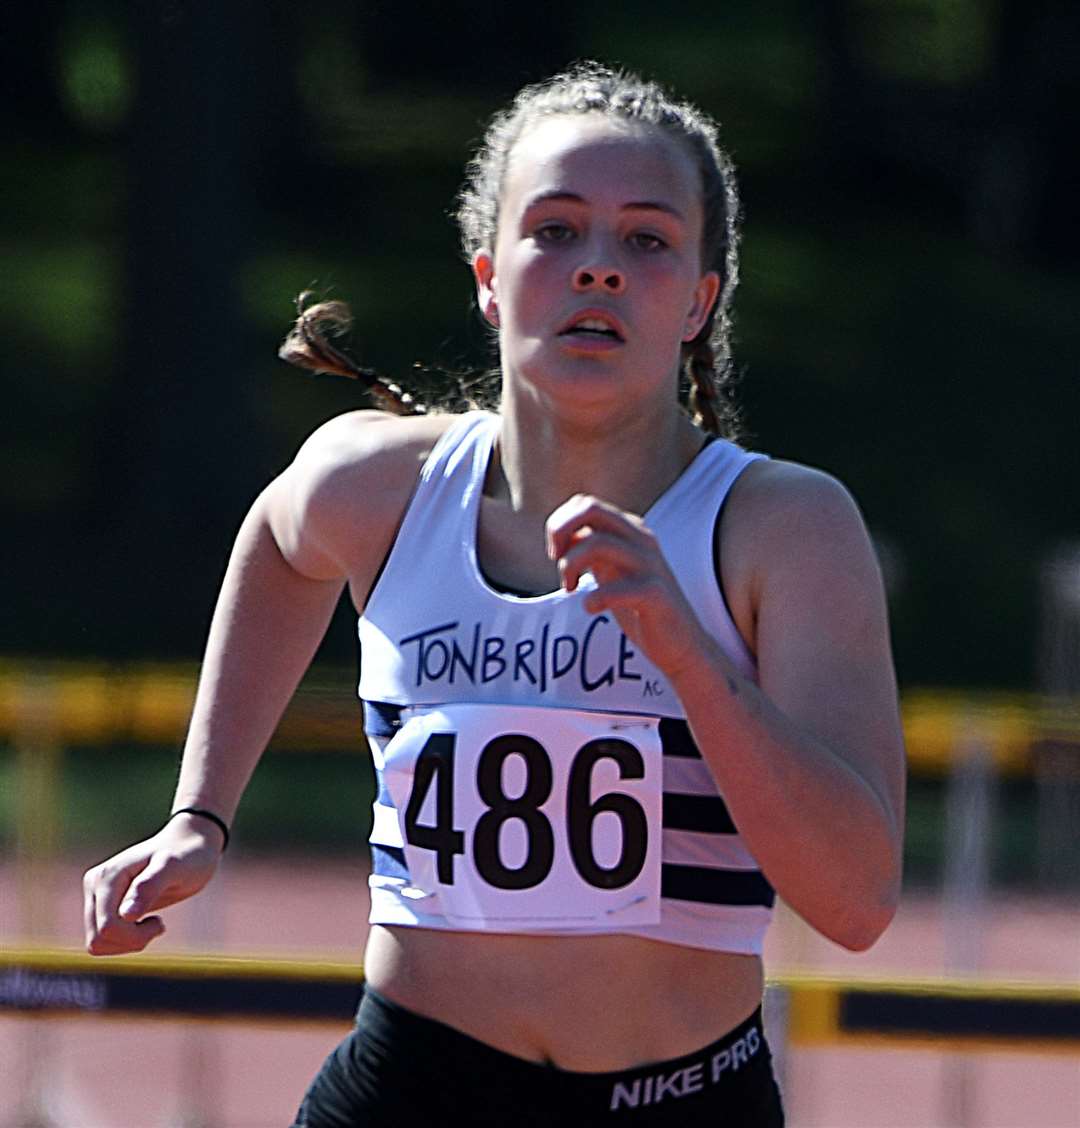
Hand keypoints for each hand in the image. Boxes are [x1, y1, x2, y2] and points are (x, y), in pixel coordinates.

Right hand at [82, 816, 222, 954]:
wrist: (191, 846)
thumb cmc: (187, 855)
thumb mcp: (174, 867)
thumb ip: (150, 886)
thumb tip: (125, 914)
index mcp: (106, 876)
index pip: (107, 927)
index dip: (135, 936)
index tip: (161, 922)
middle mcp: (94, 884)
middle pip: (98, 939)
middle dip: (131, 940)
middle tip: (158, 924)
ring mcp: (96, 896)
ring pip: (97, 943)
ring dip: (128, 942)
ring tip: (153, 923)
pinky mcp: (102, 906)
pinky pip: (103, 940)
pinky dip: (125, 940)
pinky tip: (145, 923)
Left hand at [545, 494, 712, 681]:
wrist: (682, 645)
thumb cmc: (640, 607)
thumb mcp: (612, 570)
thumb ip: (591, 550)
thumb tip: (561, 536)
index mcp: (631, 530)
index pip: (586, 504)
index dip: (560, 525)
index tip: (556, 555)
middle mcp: (642, 539)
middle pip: (592, 509)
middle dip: (560, 531)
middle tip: (556, 561)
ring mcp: (650, 565)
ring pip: (597, 543)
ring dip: (571, 566)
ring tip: (570, 588)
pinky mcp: (655, 594)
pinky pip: (616, 587)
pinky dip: (594, 598)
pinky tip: (591, 608)